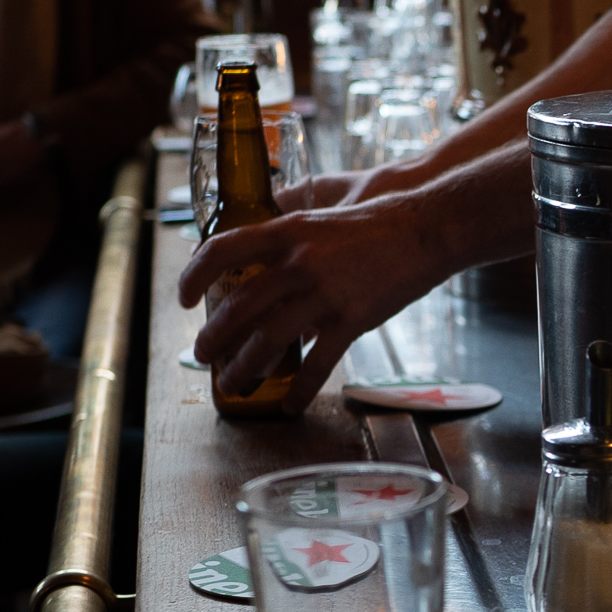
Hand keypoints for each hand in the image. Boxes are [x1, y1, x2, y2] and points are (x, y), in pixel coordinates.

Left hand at [178, 145, 534, 412]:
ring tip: (232, 383)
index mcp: (287, 231)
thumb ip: (291, 220)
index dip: (194, 276)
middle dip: (213, 337)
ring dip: (244, 367)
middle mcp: (299, 263)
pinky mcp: (352, 320)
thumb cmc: (380, 216)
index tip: (184, 298)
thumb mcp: (325, 206)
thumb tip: (264, 223)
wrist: (427, 228)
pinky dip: (300, 388)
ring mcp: (325, 294)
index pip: (222, 251)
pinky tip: (289, 404)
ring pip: (269, 340)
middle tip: (202, 354)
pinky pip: (318, 363)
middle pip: (239, 307)